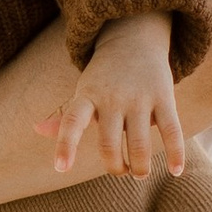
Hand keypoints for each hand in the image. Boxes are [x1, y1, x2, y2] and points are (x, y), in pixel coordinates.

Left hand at [36, 13, 185, 180]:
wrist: (135, 38)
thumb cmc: (104, 76)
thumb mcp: (83, 90)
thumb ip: (64, 114)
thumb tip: (36, 129)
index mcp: (88, 96)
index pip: (72, 121)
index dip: (65, 144)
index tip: (60, 168)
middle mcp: (112, 98)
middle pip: (108, 143)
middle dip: (114, 166)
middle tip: (120, 170)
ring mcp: (139, 97)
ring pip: (139, 143)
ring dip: (140, 166)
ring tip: (139, 172)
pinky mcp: (164, 97)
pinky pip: (171, 130)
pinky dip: (175, 153)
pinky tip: (175, 171)